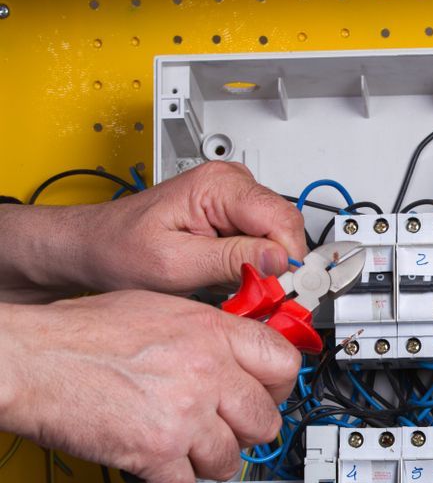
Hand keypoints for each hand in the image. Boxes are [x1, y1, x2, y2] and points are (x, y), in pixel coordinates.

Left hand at [0, 161, 305, 302]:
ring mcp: (235, 198)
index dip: (288, 262)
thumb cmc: (119, 249)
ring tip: (238, 290)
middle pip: (286, 228)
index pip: (282, 220)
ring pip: (279, 238)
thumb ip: (230, 261)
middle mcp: (232, 183)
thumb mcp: (174, 265)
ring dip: (267, 269)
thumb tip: (279, 260)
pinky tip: (233, 279)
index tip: (282, 294)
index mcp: (218, 185)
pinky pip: (265, 242)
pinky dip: (256, 267)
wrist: (94, 246)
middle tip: (260, 299)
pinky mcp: (235, 215)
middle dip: (278, 268)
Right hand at [0, 290, 299, 482]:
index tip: (270, 394)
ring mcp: (185, 413)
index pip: (284, 363)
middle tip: (226, 429)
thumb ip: (208, 331)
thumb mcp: (160, 308)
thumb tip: (237, 348)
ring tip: (183, 447)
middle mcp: (206, 372)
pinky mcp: (157, 451)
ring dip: (207, 460)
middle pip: (265, 420)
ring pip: (231, 459)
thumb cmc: (80, 332)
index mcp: (211, 333)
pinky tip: (156, 466)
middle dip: (246, 431)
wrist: (32, 358)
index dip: (279, 385)